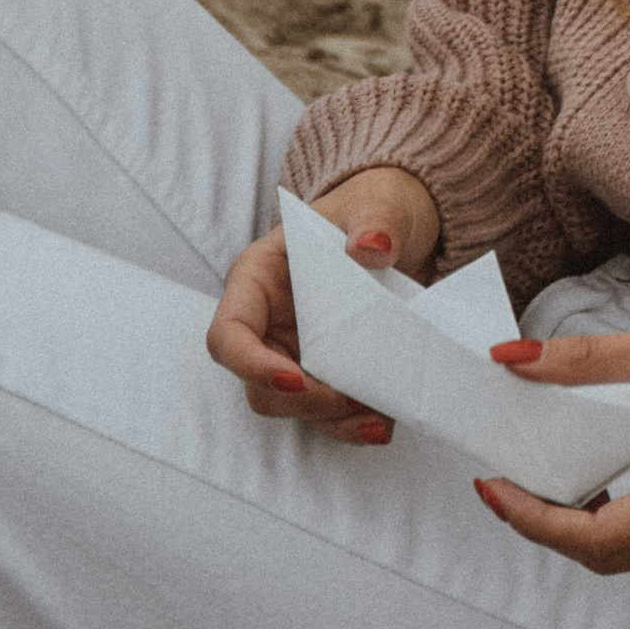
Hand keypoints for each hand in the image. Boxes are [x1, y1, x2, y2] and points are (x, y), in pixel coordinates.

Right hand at [206, 168, 441, 443]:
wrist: (401, 231)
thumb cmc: (373, 211)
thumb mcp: (377, 205)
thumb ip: (375, 220)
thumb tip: (371, 245)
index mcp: (258, 278)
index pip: (228, 333)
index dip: (249, 364)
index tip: (294, 379)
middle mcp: (267, 322)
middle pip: (257, 383)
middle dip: (303, 401)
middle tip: (352, 398)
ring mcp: (294, 350)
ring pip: (292, 405)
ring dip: (331, 420)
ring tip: (377, 419)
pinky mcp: (325, 371)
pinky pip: (327, 410)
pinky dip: (351, 422)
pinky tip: (383, 421)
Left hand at [474, 299, 629, 572]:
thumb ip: (593, 359)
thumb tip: (517, 359)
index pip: (600, 537)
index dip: (536, 519)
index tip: (494, 486)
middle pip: (611, 556)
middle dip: (550, 524)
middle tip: (507, 482)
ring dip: (584, 526)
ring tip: (543, 480)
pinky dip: (621, 521)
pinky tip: (598, 484)